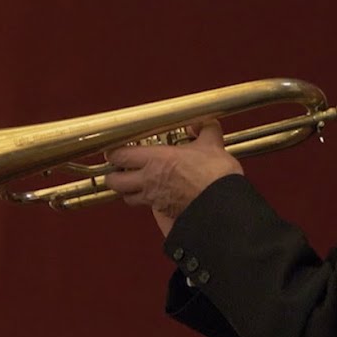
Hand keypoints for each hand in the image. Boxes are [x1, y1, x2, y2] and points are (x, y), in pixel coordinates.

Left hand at [104, 119, 243, 235]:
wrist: (223, 205)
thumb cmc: (215, 176)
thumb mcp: (212, 144)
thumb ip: (204, 130)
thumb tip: (200, 124)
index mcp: (155, 160)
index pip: (120, 156)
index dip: (113, 153)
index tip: (114, 149)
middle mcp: (149, 181)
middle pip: (115, 182)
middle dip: (113, 175)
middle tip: (117, 169)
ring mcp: (155, 200)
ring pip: (127, 198)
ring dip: (127, 191)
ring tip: (132, 184)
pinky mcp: (164, 212)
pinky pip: (147, 208)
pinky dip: (146, 202)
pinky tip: (155, 196)